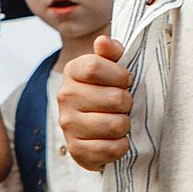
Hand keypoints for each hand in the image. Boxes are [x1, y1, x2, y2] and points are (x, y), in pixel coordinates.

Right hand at [57, 37, 131, 170]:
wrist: (97, 127)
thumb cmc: (109, 91)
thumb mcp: (114, 66)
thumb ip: (111, 51)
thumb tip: (102, 41)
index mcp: (73, 71)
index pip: (95, 66)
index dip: (120, 75)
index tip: (127, 81)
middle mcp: (65, 97)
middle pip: (113, 98)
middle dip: (128, 103)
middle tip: (124, 105)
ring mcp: (68, 125)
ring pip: (115, 125)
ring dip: (126, 125)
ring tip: (120, 121)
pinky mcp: (76, 150)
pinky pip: (111, 149)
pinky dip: (121, 146)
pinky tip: (115, 139)